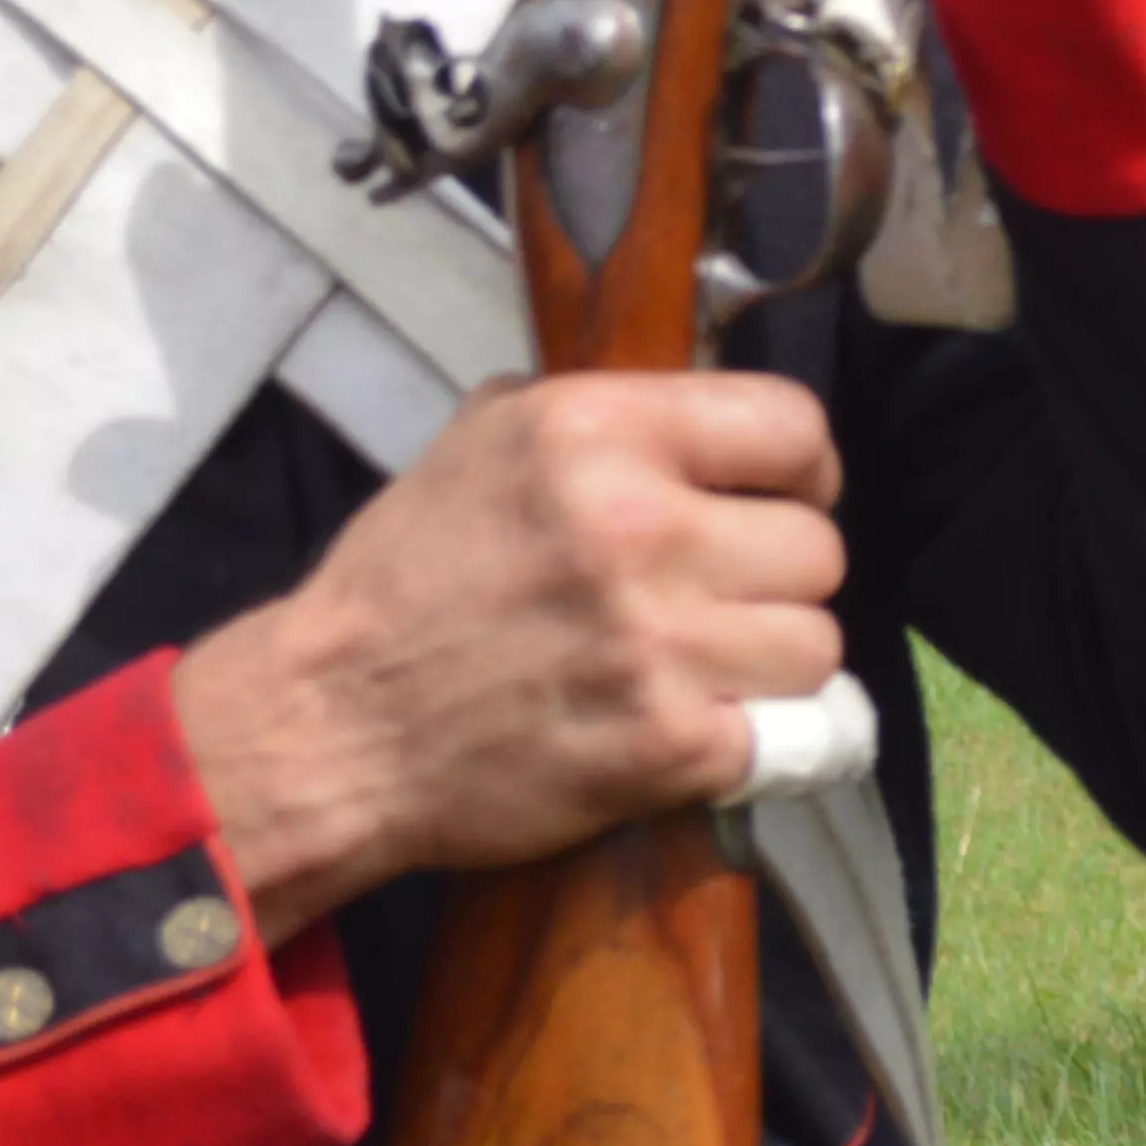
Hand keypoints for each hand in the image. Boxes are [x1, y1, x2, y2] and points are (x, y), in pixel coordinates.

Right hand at [172, 373, 847, 948]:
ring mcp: (657, 641)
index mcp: (596, 433)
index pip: (794, 424)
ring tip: (708, 663)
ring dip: (771, 660)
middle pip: (819, 547)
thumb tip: (689, 402)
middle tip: (722, 596)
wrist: (326, 728)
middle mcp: (637, 525)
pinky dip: (748, 738)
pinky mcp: (665, 743)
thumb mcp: (477, 444)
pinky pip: (782, 732)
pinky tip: (692, 726)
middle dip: (779, 576)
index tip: (779, 497)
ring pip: (815, 642)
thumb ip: (592, 409)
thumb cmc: (403, 583)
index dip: (803, 467)